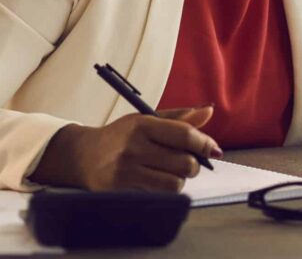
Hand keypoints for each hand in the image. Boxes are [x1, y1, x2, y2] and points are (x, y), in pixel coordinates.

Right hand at [31, 106, 222, 191]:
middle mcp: (134, 148)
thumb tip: (209, 110)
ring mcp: (126, 172)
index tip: (213, 148)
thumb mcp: (147, 119)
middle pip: (183, 162)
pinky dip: (165, 191)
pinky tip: (158, 182)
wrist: (83, 156)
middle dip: (194, 165)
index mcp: (143, 125)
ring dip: (180, 180)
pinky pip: (157, 196)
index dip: (204, 143)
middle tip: (190, 163)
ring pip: (173, 184)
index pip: (183, 135)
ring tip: (173, 173)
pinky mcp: (120, 192)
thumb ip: (179, 118)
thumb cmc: (122, 135)